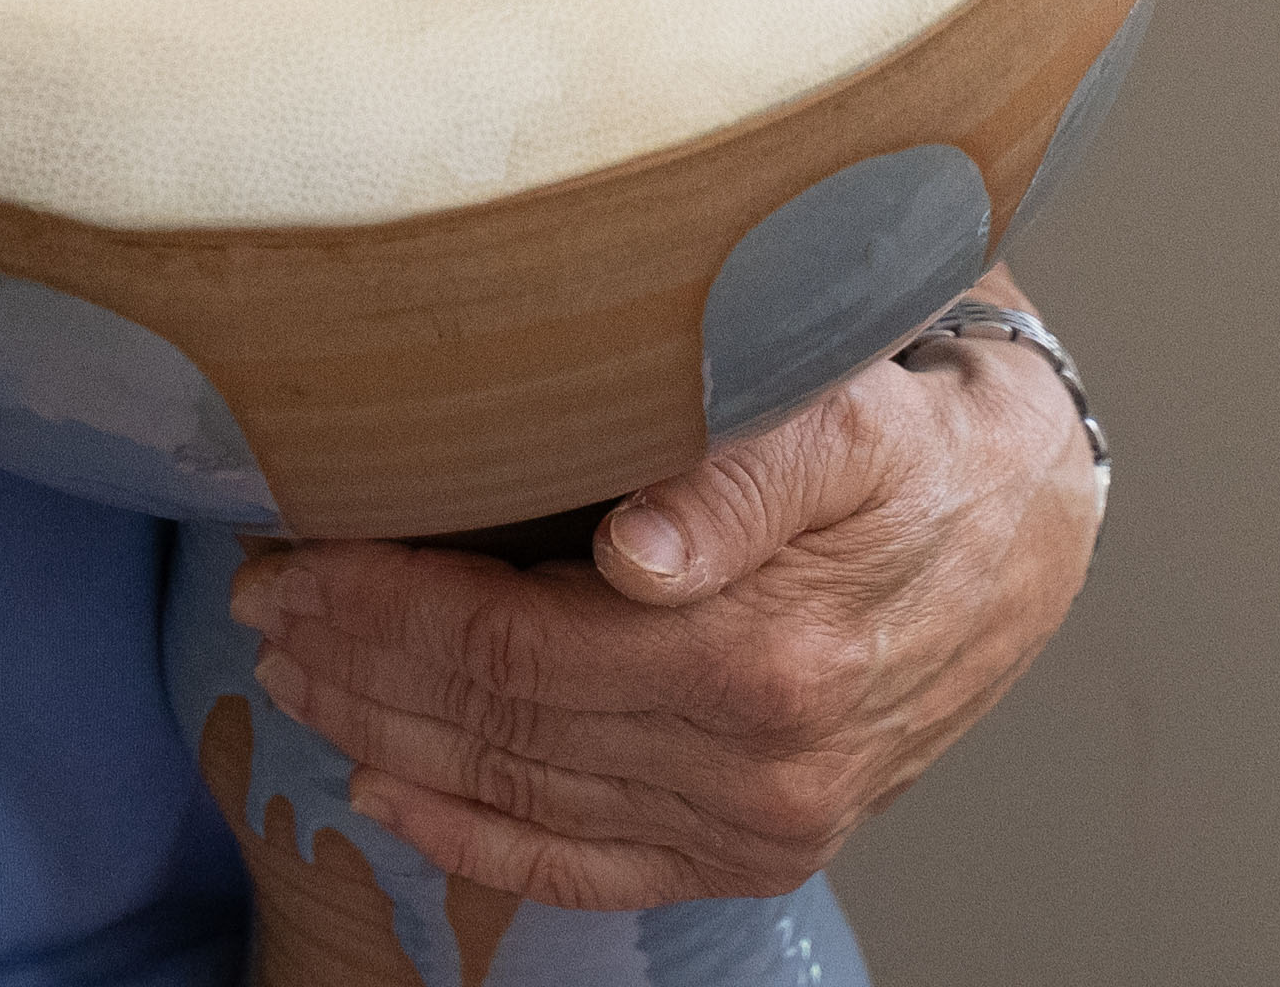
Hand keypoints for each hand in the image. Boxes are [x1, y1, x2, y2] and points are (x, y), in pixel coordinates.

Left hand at [228, 302, 1101, 906]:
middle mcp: (757, 766)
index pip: (511, 643)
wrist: (1022, 522)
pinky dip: (479, 841)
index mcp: (761, 657)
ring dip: (390, 742)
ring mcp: (759, 821)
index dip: (382, 602)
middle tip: (256, 605)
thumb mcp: (842, 411)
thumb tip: (640, 546)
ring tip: (293, 680)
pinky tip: (390, 800)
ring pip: (525, 795)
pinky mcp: (758, 846)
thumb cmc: (910, 442)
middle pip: (501, 723)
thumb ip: (737, 469)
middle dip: (359, 664)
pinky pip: (592, 868)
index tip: (288, 552)